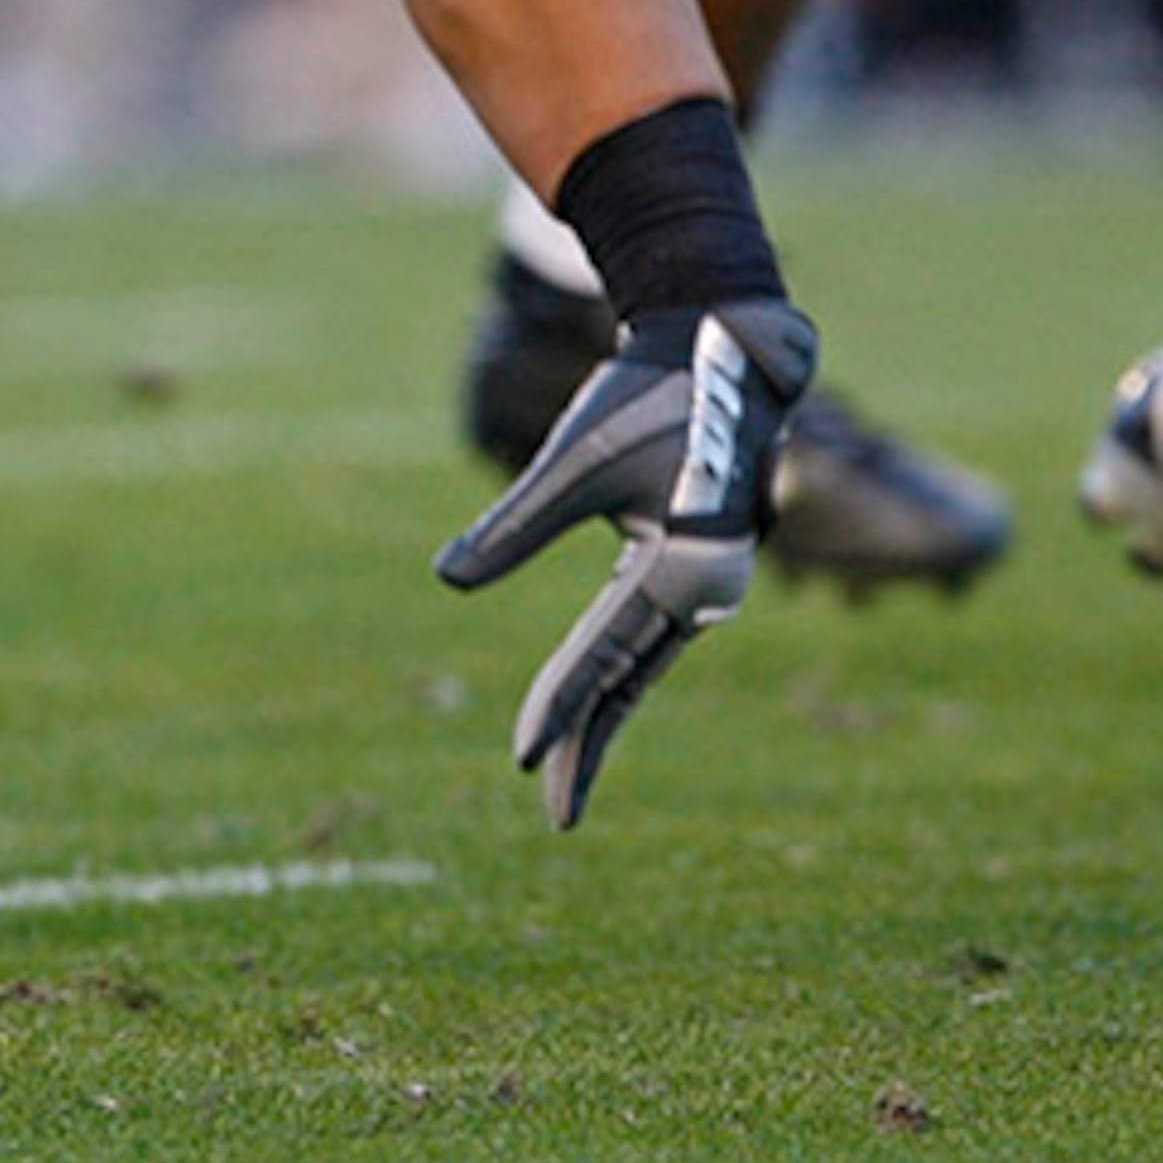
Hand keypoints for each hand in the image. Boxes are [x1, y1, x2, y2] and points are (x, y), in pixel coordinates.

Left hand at [433, 298, 818, 826]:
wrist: (716, 348)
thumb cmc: (645, 396)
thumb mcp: (574, 460)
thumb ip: (514, 524)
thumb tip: (446, 579)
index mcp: (686, 569)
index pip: (606, 655)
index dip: (559, 705)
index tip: (521, 756)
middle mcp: (705, 589)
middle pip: (630, 679)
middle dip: (587, 741)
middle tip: (554, 814)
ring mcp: (703, 583)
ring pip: (639, 664)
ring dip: (599, 715)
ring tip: (558, 772)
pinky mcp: (690, 569)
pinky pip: (644, 637)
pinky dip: (612, 673)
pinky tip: (589, 704)